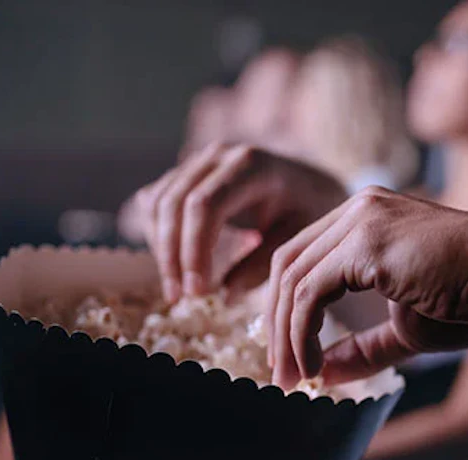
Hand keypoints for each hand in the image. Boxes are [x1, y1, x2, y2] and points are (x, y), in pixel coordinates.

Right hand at [134, 145, 346, 301]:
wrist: (310, 183)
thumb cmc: (308, 211)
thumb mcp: (296, 238)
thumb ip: (262, 265)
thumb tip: (224, 295)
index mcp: (250, 165)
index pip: (204, 206)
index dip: (193, 251)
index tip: (197, 291)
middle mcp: (218, 155)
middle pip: (174, 203)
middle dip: (172, 255)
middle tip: (179, 297)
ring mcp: (199, 160)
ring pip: (158, 202)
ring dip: (161, 248)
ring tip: (179, 288)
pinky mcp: (187, 172)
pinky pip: (156, 201)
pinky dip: (159, 235)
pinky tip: (177, 265)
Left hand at [267, 186, 467, 387]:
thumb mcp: (406, 328)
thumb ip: (360, 348)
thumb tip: (320, 374)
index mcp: (365, 218)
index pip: (304, 260)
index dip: (286, 311)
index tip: (291, 357)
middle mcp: (357, 209)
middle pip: (286, 264)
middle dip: (275, 325)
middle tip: (281, 374)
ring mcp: (361, 221)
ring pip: (292, 279)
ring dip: (285, 336)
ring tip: (293, 378)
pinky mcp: (367, 242)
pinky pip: (310, 291)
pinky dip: (300, 332)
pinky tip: (311, 365)